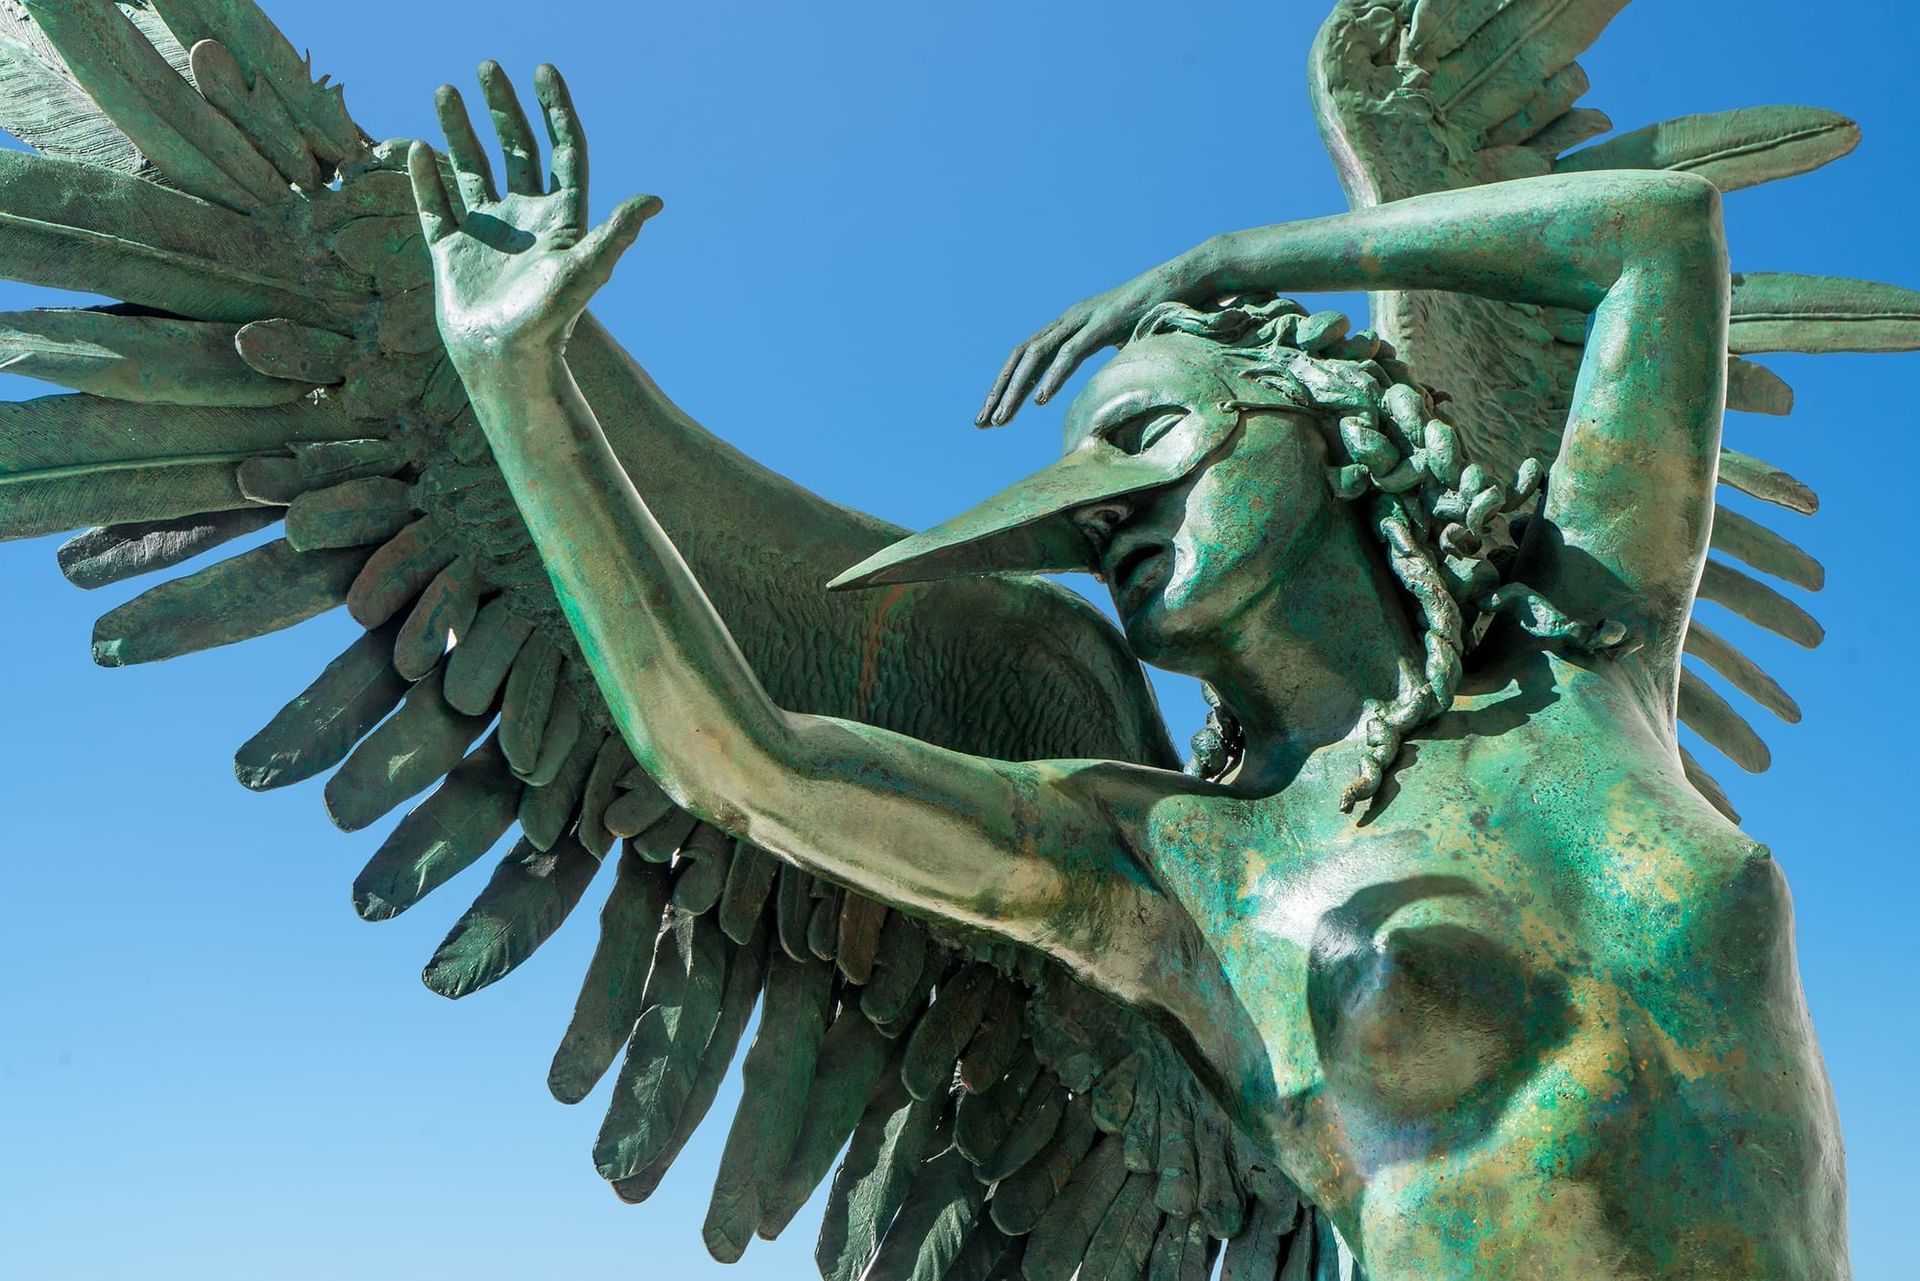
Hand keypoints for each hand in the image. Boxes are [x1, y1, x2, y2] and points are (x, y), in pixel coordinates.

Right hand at [409, 63, 661, 361]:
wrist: (504, 360)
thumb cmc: (549, 320)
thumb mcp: (587, 270)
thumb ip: (617, 232)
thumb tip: (656, 200)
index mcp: (560, 217)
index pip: (561, 150)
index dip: (555, 110)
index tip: (543, 71)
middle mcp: (525, 219)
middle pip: (516, 149)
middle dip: (502, 108)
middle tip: (488, 67)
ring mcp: (487, 232)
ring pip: (472, 168)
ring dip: (459, 130)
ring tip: (445, 90)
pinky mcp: (453, 250)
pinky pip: (436, 204)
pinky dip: (426, 177)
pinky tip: (418, 146)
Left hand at [975, 261, 1194, 426]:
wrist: (1188, 280)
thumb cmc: (1160, 313)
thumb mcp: (1124, 343)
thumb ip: (1107, 362)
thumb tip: (1105, 393)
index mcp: (1070, 326)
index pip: (1026, 357)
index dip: (1006, 385)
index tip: (992, 416)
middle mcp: (1070, 319)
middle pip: (1021, 357)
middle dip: (998, 391)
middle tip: (980, 424)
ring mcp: (1085, 318)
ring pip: (1038, 356)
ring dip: (1016, 391)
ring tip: (1001, 420)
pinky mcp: (1105, 322)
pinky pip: (1072, 353)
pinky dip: (1053, 377)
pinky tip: (1040, 401)